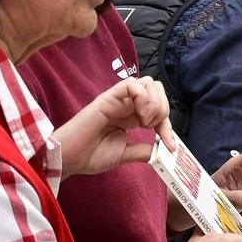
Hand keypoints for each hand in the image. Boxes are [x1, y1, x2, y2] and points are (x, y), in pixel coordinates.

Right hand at [55, 76, 169, 178]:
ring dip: (154, 102)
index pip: (159, 110)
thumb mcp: (125, 154)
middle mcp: (127, 105)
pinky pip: (131, 83)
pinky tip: (139, 115)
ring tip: (146, 121)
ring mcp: (118, 100)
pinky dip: (142, 96)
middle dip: (163, 108)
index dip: (168, 126)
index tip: (170, 146)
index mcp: (131, 117)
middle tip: (153, 128)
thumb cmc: (90, 155)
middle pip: (156, 90)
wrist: (70, 158)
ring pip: (148, 83)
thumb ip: (143, 150)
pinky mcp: (108, 98)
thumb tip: (162, 151)